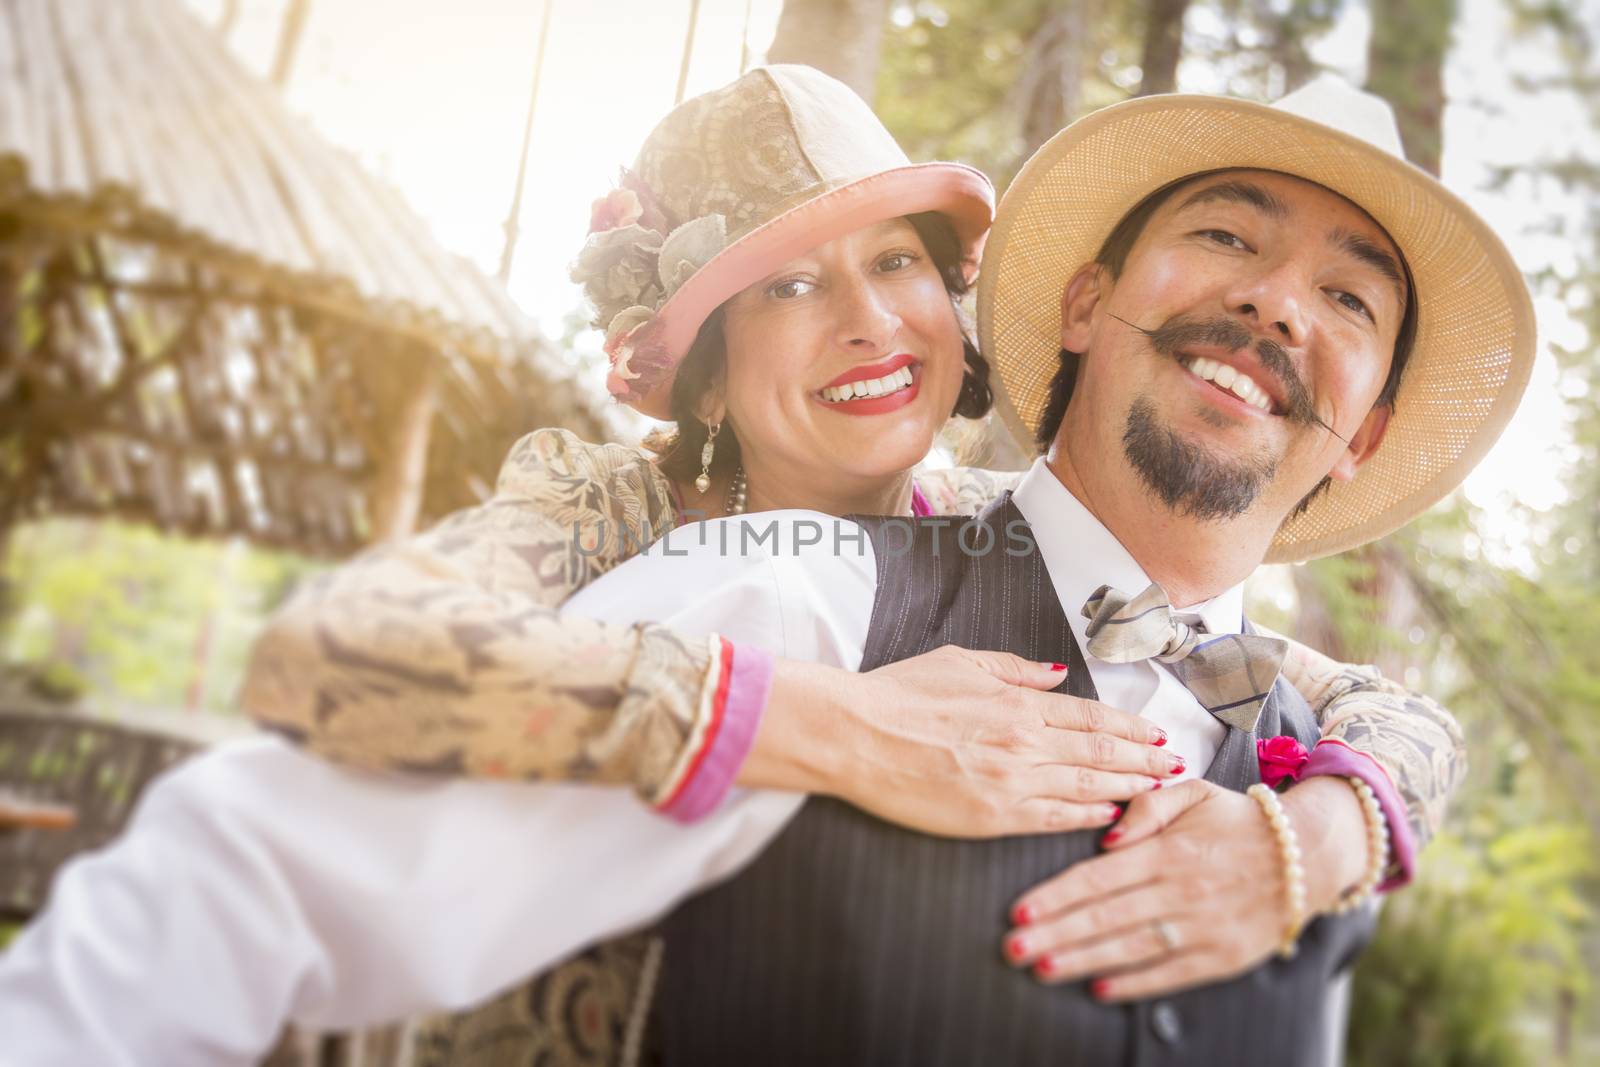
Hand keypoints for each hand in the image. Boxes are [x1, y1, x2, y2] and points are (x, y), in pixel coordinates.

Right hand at [740, 645, 1180, 837]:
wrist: (855, 734)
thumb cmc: (899, 694)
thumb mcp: (960, 661)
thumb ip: (1015, 669)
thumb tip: (1057, 675)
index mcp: (1017, 703)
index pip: (1091, 719)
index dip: (1130, 729)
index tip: (1156, 735)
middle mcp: (1024, 742)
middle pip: (1101, 754)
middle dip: (1144, 761)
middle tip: (1176, 767)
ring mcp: (1011, 782)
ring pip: (1087, 788)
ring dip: (1128, 789)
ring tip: (1159, 792)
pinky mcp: (991, 817)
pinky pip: (1052, 819)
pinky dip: (1087, 819)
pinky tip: (1110, 818)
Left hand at [1001, 776, 1367, 999]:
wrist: (1308, 854)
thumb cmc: (1236, 820)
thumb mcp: (1192, 792)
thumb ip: (1146, 805)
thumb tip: (1106, 836)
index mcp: (1168, 849)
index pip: (1099, 877)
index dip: (1055, 896)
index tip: (1019, 911)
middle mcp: (1182, 890)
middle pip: (1106, 916)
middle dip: (1056, 934)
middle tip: (1013, 949)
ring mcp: (1203, 926)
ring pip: (1132, 948)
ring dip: (1084, 961)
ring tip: (1042, 970)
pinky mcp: (1224, 956)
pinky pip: (1172, 974)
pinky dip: (1136, 984)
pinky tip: (1100, 989)